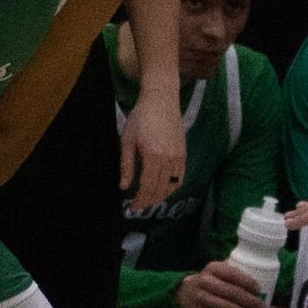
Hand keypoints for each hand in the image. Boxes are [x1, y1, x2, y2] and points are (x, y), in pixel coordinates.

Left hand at [120, 93, 187, 212]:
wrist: (161, 100)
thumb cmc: (141, 118)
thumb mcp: (127, 140)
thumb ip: (126, 165)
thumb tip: (124, 187)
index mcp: (153, 156)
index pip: (147, 187)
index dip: (139, 201)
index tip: (131, 207)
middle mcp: (169, 159)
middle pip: (160, 190)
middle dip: (148, 201)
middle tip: (138, 206)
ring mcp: (178, 157)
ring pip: (172, 187)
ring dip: (160, 197)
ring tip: (148, 199)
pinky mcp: (183, 154)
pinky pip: (180, 178)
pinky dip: (172, 188)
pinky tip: (163, 189)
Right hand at [177, 259, 267, 307]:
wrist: (185, 293)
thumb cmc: (211, 281)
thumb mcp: (218, 270)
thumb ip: (235, 268)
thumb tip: (263, 272)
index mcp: (213, 268)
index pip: (232, 274)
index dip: (247, 282)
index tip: (259, 290)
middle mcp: (205, 282)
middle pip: (232, 293)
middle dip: (250, 302)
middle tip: (263, 307)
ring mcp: (202, 299)